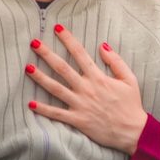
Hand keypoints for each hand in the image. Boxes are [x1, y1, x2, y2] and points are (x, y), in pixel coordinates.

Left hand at [27, 25, 147, 154]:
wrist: (132, 131)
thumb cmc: (131, 104)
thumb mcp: (129, 79)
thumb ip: (116, 61)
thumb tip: (102, 45)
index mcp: (98, 78)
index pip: (80, 54)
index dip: (68, 39)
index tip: (57, 29)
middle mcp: (86, 89)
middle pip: (62, 68)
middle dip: (47, 54)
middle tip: (34, 43)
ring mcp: (80, 104)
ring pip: (55, 88)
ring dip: (40, 77)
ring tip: (27, 68)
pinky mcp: (77, 120)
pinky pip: (57, 114)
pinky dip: (43, 109)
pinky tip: (31, 103)